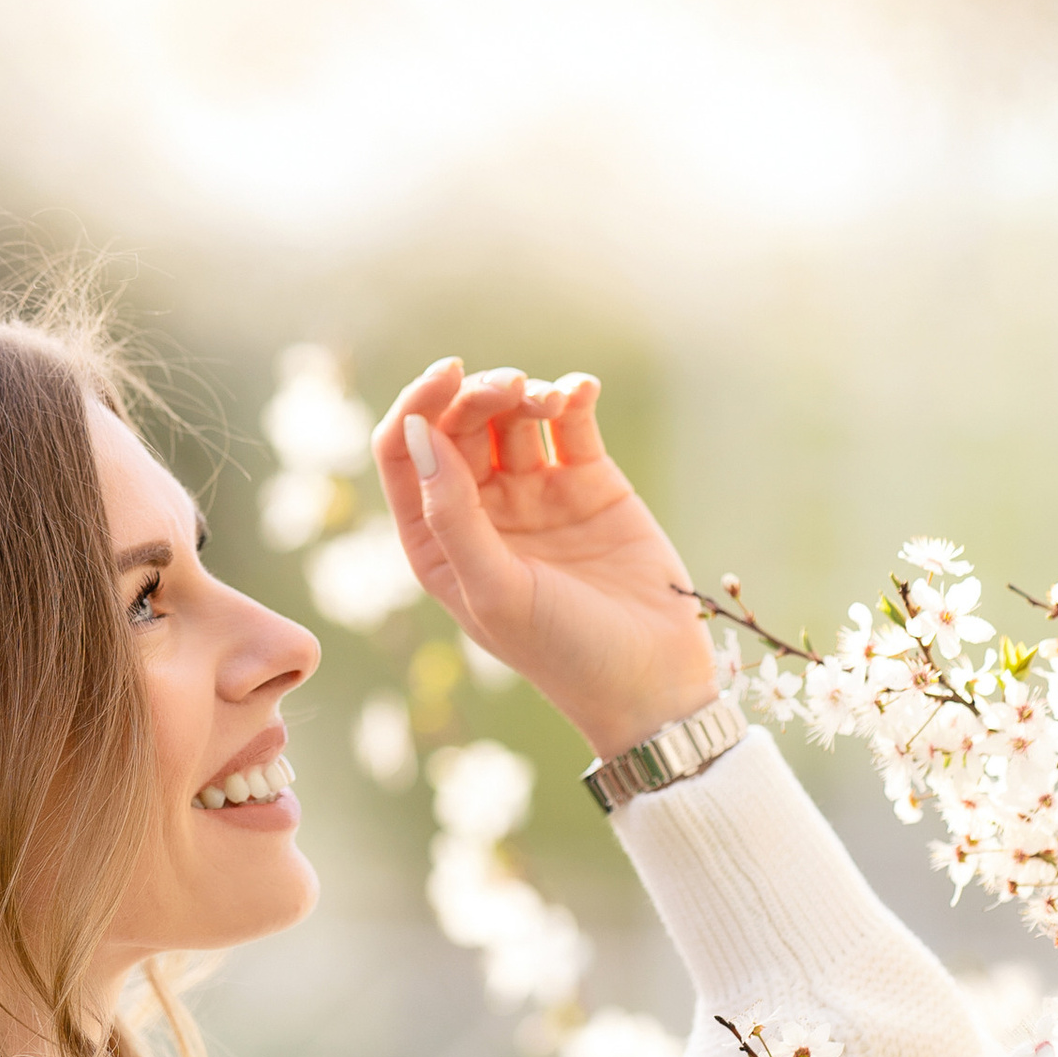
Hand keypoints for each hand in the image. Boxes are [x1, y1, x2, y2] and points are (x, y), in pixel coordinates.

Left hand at [372, 359, 719, 759]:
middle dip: (478, 396)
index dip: (417, 406)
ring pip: (512, 416)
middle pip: (460, 426)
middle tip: (509, 387)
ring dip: (525, 392)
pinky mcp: (589, 481)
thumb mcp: (496, 590)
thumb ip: (451, 514)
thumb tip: (416, 432)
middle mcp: (479, 511)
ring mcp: (534, 493)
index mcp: (436, 541)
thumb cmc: (563, 652)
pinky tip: (579, 390)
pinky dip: (570, 395)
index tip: (445, 375)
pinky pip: (570, 422)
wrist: (652, 681)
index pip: (405, 454)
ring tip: (551, 399)